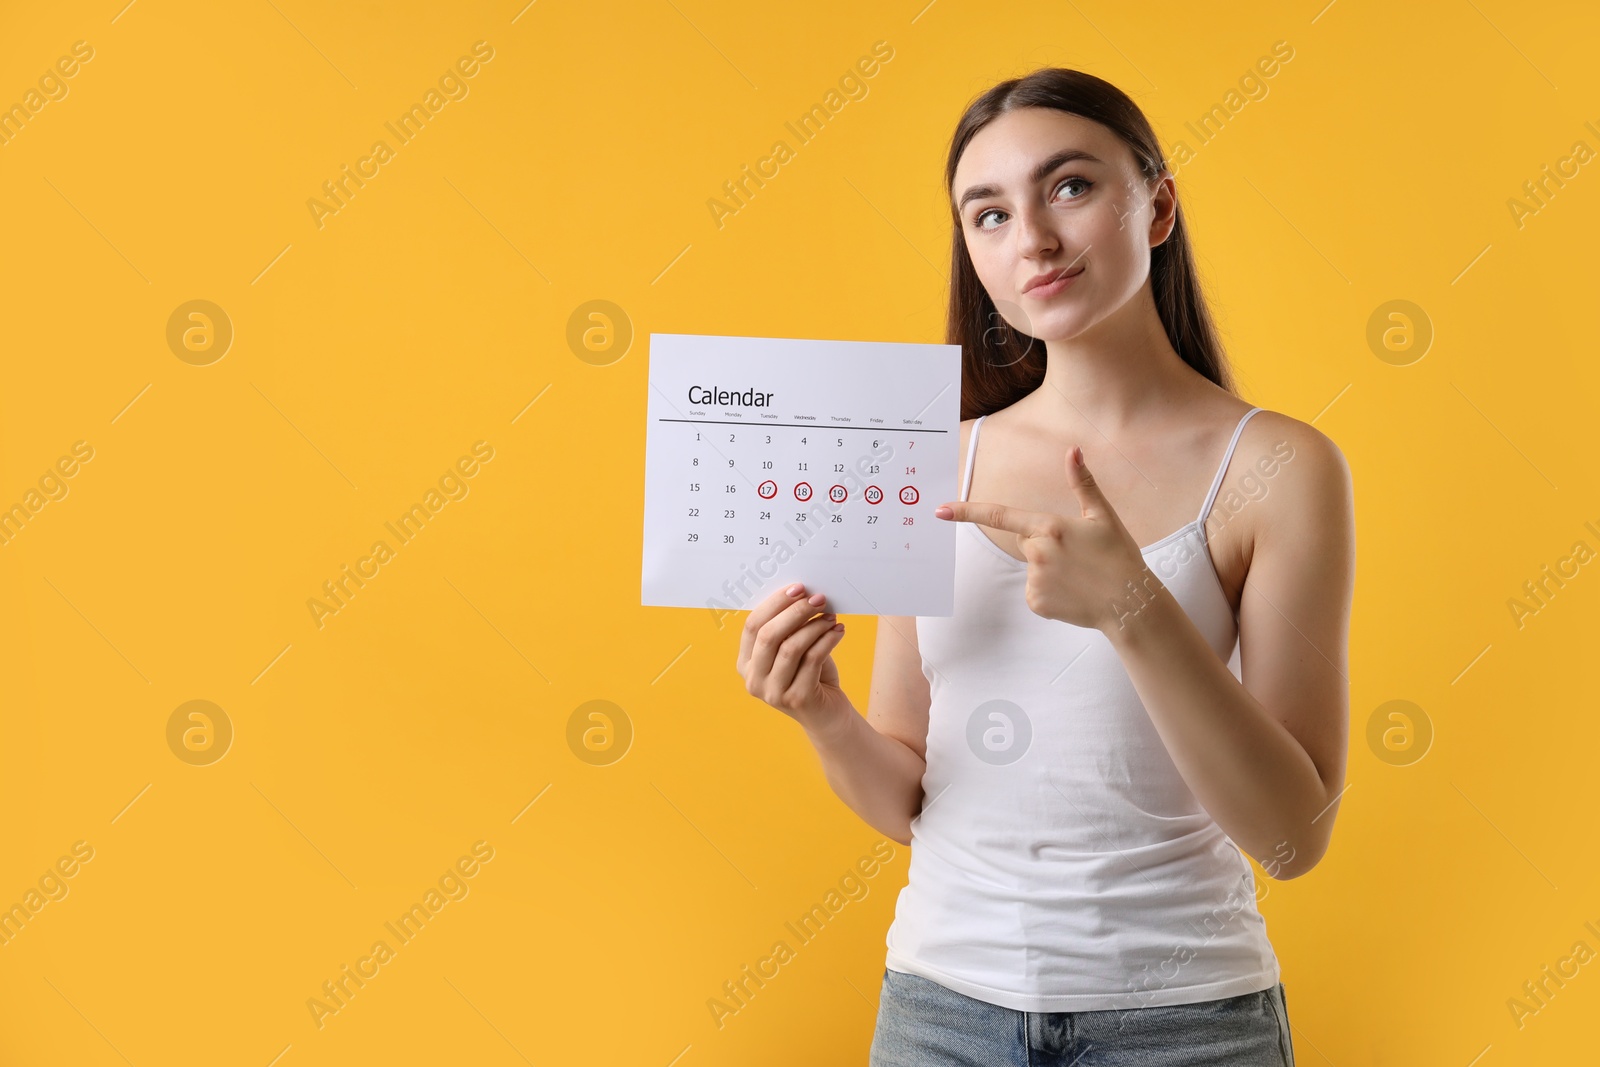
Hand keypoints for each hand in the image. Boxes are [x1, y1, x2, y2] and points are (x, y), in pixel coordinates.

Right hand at [737, 582, 852, 732]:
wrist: (827, 716)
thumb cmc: (810, 676)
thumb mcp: (793, 650)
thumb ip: (789, 628)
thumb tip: (802, 593)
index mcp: (746, 664)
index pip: (752, 626)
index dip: (774, 603)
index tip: (798, 588)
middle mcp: (753, 680)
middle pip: (769, 635)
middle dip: (795, 611)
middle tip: (818, 598)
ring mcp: (773, 693)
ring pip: (791, 647)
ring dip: (814, 626)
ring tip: (831, 616)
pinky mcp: (797, 700)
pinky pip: (812, 660)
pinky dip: (827, 641)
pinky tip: (838, 631)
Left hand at [934, 443, 1157, 631]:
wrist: (1129, 602)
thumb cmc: (1119, 556)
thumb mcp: (1102, 516)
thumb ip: (1082, 483)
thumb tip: (1072, 450)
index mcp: (1049, 527)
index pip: (999, 516)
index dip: (966, 512)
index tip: (939, 511)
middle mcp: (1036, 553)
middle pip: (1026, 542)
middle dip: (1046, 544)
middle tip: (1078, 554)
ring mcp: (1034, 580)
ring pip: (1032, 567)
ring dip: (1050, 569)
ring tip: (1080, 575)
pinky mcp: (1036, 602)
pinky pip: (1035, 590)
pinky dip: (1051, 591)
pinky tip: (1074, 592)